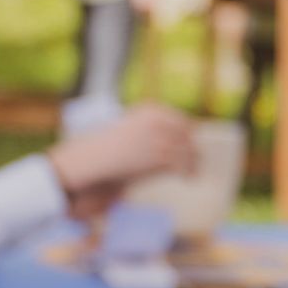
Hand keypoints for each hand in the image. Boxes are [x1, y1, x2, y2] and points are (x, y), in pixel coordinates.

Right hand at [49, 104, 195, 219]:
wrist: (93, 159)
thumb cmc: (107, 148)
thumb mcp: (132, 133)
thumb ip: (152, 134)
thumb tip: (176, 144)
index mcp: (150, 110)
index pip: (180, 120)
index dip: (188, 133)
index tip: (191, 143)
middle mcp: (157, 120)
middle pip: (187, 134)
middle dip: (191, 147)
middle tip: (195, 160)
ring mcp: (159, 137)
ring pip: (187, 149)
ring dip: (192, 161)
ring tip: (193, 172)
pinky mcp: (159, 156)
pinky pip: (182, 163)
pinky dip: (188, 171)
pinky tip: (188, 178)